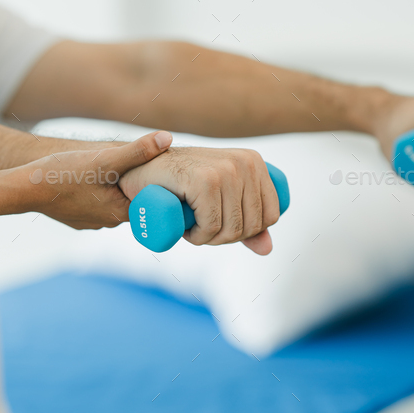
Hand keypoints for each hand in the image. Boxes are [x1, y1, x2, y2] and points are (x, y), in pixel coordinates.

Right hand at [15, 130, 172, 228]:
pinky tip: (92, 176)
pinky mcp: (77, 216)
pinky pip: (95, 201)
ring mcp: (91, 221)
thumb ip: (138, 151)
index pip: (152, 199)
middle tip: (139, 159)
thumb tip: (168, 138)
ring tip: (116, 165)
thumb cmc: (64, 174)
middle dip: (136, 180)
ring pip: (113, 199)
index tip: (160, 164)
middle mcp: (109, 222)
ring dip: (115, 185)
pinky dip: (97, 189)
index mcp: (121, 212)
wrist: (23, 189)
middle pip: (132, 198)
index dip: (158, 180)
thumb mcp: (105, 159)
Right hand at [118, 146, 280, 254]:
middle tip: (203, 229)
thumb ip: (248, 221)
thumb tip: (267, 249)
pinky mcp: (204, 180)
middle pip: (252, 225)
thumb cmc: (182, 184)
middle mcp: (244, 163)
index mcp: (254, 162)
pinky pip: (211, 227)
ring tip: (194, 227)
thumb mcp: (222, 198)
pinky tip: (187, 229)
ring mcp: (225, 170)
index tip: (222, 226)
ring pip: (232, 229)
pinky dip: (198, 237)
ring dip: (210, 239)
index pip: (271, 215)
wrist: (142, 168)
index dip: (248, 232)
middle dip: (226, 238)